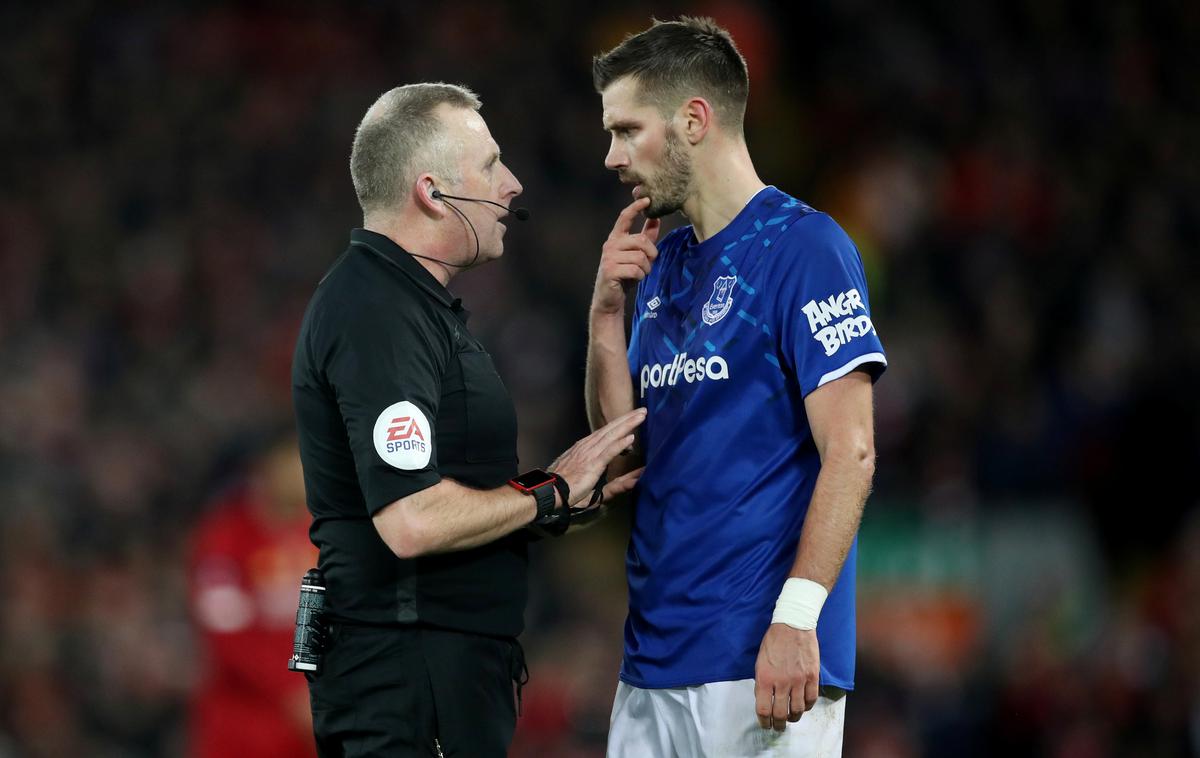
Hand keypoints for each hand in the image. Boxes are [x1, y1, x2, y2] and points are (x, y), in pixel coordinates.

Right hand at [549, 408, 646, 507]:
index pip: (605, 433)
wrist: (549, 491)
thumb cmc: (565, 489)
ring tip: (641, 416)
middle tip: (642, 410)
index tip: (631, 418)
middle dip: (627, 419)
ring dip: (627, 425)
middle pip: (611, 429)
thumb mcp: (591, 484)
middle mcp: (588, 447)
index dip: (619, 425)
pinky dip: (619, 444)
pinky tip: (630, 437)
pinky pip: (608, 452)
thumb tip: (631, 481)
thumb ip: (615, 485)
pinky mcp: (592, 464)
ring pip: (612, 436)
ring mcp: (590, 454)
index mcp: (585, 448)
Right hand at [592, 197, 660, 315]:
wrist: (610, 297)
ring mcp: (608, 257)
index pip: (624, 218)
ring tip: (639, 273)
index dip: (635, 208)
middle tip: (649, 263)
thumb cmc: (624, 274)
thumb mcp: (636, 254)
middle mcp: (610, 245)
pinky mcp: (610, 270)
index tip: (646, 199)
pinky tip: (633, 279)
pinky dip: (639, 276)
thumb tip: (656, 219)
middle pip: (641, 241)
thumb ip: (645, 237)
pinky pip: (635, 270)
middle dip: (651, 254)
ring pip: (640, 257)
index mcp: (616, 238)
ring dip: (645, 268)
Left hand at [753, 624, 819, 731]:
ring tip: (791, 718)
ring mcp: (799, 680)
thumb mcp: (760, 661)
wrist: (793, 624)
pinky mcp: (812, 676)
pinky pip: (811, 699)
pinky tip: (804, 706)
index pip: (763, 709)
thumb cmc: (774, 642)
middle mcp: (781, 682)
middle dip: (778, 724)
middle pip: (780, 714)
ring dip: (793, 718)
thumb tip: (764, 699)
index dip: (764, 721)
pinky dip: (808, 707)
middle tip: (778, 726)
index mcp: (764, 678)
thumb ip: (762, 682)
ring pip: (798, 710)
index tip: (765, 724)